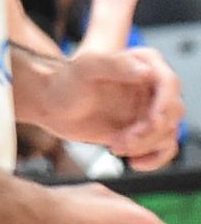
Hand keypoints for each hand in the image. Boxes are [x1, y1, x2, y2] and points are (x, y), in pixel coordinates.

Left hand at [47, 49, 183, 167]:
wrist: (50, 105)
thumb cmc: (64, 82)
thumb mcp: (85, 68)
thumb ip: (114, 64)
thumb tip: (146, 72)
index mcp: (143, 61)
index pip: (170, 83)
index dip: (165, 104)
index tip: (152, 120)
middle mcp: (151, 84)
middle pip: (173, 112)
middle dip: (151, 130)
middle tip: (123, 140)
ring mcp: (148, 108)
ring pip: (168, 132)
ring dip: (145, 145)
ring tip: (116, 146)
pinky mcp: (143, 130)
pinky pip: (163, 147)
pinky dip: (154, 159)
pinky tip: (133, 162)